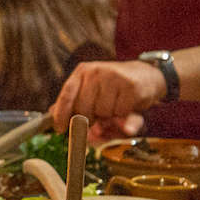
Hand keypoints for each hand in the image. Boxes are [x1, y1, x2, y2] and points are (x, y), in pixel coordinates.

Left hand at [49, 61, 165, 140]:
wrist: (148, 75)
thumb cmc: (115, 87)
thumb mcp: (93, 90)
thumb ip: (74, 102)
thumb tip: (51, 114)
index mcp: (83, 71)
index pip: (67, 94)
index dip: (61, 113)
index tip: (60, 128)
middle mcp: (96, 71)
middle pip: (83, 109)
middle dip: (91, 118)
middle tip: (100, 114)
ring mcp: (113, 77)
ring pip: (103, 112)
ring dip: (110, 115)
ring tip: (116, 105)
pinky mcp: (130, 86)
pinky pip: (120, 113)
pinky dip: (124, 115)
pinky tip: (128, 104)